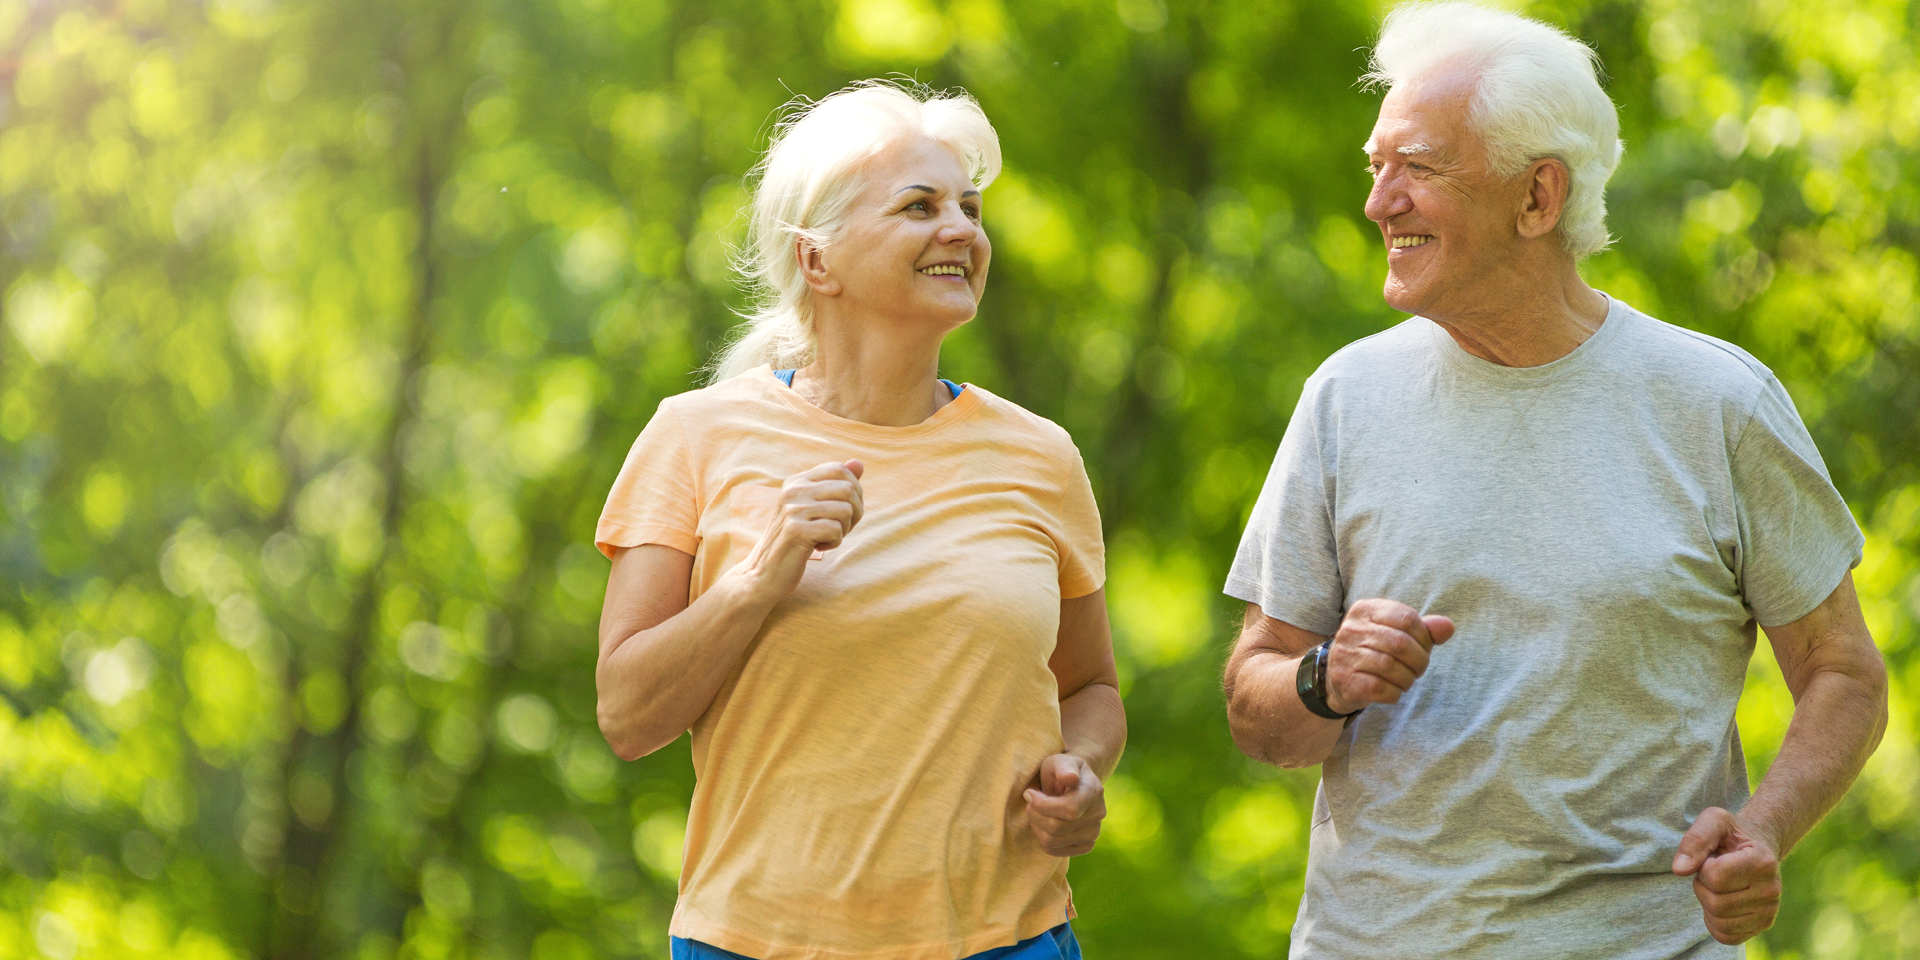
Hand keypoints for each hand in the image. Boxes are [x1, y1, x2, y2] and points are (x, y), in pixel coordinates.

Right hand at [736, 460, 863, 603]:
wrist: (764, 573)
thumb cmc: (795, 541)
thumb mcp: (814, 509)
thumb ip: (835, 485)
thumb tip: (859, 462)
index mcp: (796, 481)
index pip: (839, 469)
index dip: (854, 491)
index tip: (845, 511)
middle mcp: (793, 490)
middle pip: (847, 489)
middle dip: (854, 512)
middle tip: (838, 529)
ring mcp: (792, 509)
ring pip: (845, 510)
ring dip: (843, 530)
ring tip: (825, 538)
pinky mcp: (796, 530)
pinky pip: (835, 529)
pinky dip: (834, 542)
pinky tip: (817, 547)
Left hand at [1022, 754, 1104, 856]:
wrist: (1071, 784)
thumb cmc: (1061, 771)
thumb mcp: (1059, 761)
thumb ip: (1064, 767)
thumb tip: (1070, 779)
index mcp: (1094, 790)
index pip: (1069, 810)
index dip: (1043, 805)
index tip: (1028, 793)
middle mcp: (1099, 813)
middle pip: (1058, 828)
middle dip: (1035, 815)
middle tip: (1029, 803)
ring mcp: (1094, 832)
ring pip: (1053, 842)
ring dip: (1037, 826)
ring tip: (1035, 812)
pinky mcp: (1086, 846)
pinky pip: (1055, 851)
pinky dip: (1042, 839)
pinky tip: (1042, 824)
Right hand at [1323, 598, 1454, 714]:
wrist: (1338, 678)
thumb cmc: (1375, 652)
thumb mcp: (1397, 634)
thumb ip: (1424, 630)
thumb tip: (1448, 627)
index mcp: (1365, 610)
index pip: (1407, 618)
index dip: (1424, 637)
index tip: (1423, 648)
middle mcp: (1351, 629)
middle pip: (1400, 643)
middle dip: (1419, 661)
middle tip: (1419, 669)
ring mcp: (1345, 655)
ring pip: (1391, 666)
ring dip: (1408, 678)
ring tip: (1406, 680)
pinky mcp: (1344, 680)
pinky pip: (1380, 688)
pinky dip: (1395, 693)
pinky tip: (1393, 691)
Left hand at [1673, 807, 1780, 944]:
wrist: (1755, 846)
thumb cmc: (1731, 833)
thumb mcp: (1713, 821)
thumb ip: (1694, 840)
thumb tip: (1679, 869)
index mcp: (1764, 862)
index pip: (1715, 877)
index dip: (1703, 867)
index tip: (1713, 857)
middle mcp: (1772, 890)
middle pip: (1716, 903)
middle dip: (1702, 886)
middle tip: (1711, 872)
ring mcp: (1769, 911)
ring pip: (1720, 922)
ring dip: (1707, 903)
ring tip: (1717, 885)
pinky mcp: (1762, 925)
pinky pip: (1726, 936)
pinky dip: (1713, 921)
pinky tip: (1719, 902)